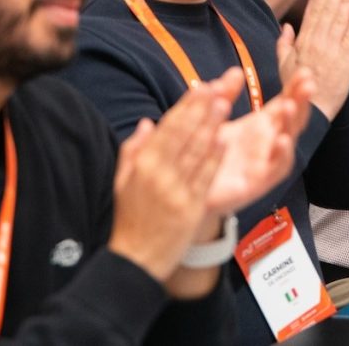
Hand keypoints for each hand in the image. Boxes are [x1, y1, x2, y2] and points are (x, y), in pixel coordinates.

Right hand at [108, 82, 229, 281]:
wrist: (135, 261)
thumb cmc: (129, 220)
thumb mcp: (123, 182)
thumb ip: (133, 150)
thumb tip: (148, 123)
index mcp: (142, 166)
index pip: (167, 129)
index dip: (185, 107)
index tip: (199, 87)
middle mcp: (158, 175)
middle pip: (183, 135)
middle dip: (201, 109)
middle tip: (217, 87)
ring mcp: (176, 191)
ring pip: (196, 152)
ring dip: (211, 126)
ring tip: (225, 103)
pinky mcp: (190, 208)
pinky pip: (204, 178)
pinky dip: (213, 158)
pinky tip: (223, 139)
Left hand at [205, 67, 313, 213]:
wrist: (188, 187)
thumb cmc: (207, 151)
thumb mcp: (214, 118)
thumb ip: (224, 95)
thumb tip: (235, 72)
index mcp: (260, 126)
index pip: (284, 103)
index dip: (295, 89)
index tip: (304, 71)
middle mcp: (267, 143)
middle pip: (291, 120)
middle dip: (302, 102)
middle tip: (307, 84)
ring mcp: (264, 163)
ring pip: (287, 142)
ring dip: (291, 123)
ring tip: (290, 105)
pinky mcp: (257, 183)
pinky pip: (276, 170)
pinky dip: (282, 155)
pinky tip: (282, 139)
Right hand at [282, 0, 348, 117]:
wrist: (312, 109)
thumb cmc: (297, 89)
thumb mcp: (283, 65)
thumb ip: (284, 44)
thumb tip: (286, 27)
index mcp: (302, 42)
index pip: (313, 12)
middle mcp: (316, 42)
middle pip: (327, 10)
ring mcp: (331, 49)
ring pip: (340, 17)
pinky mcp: (344, 58)